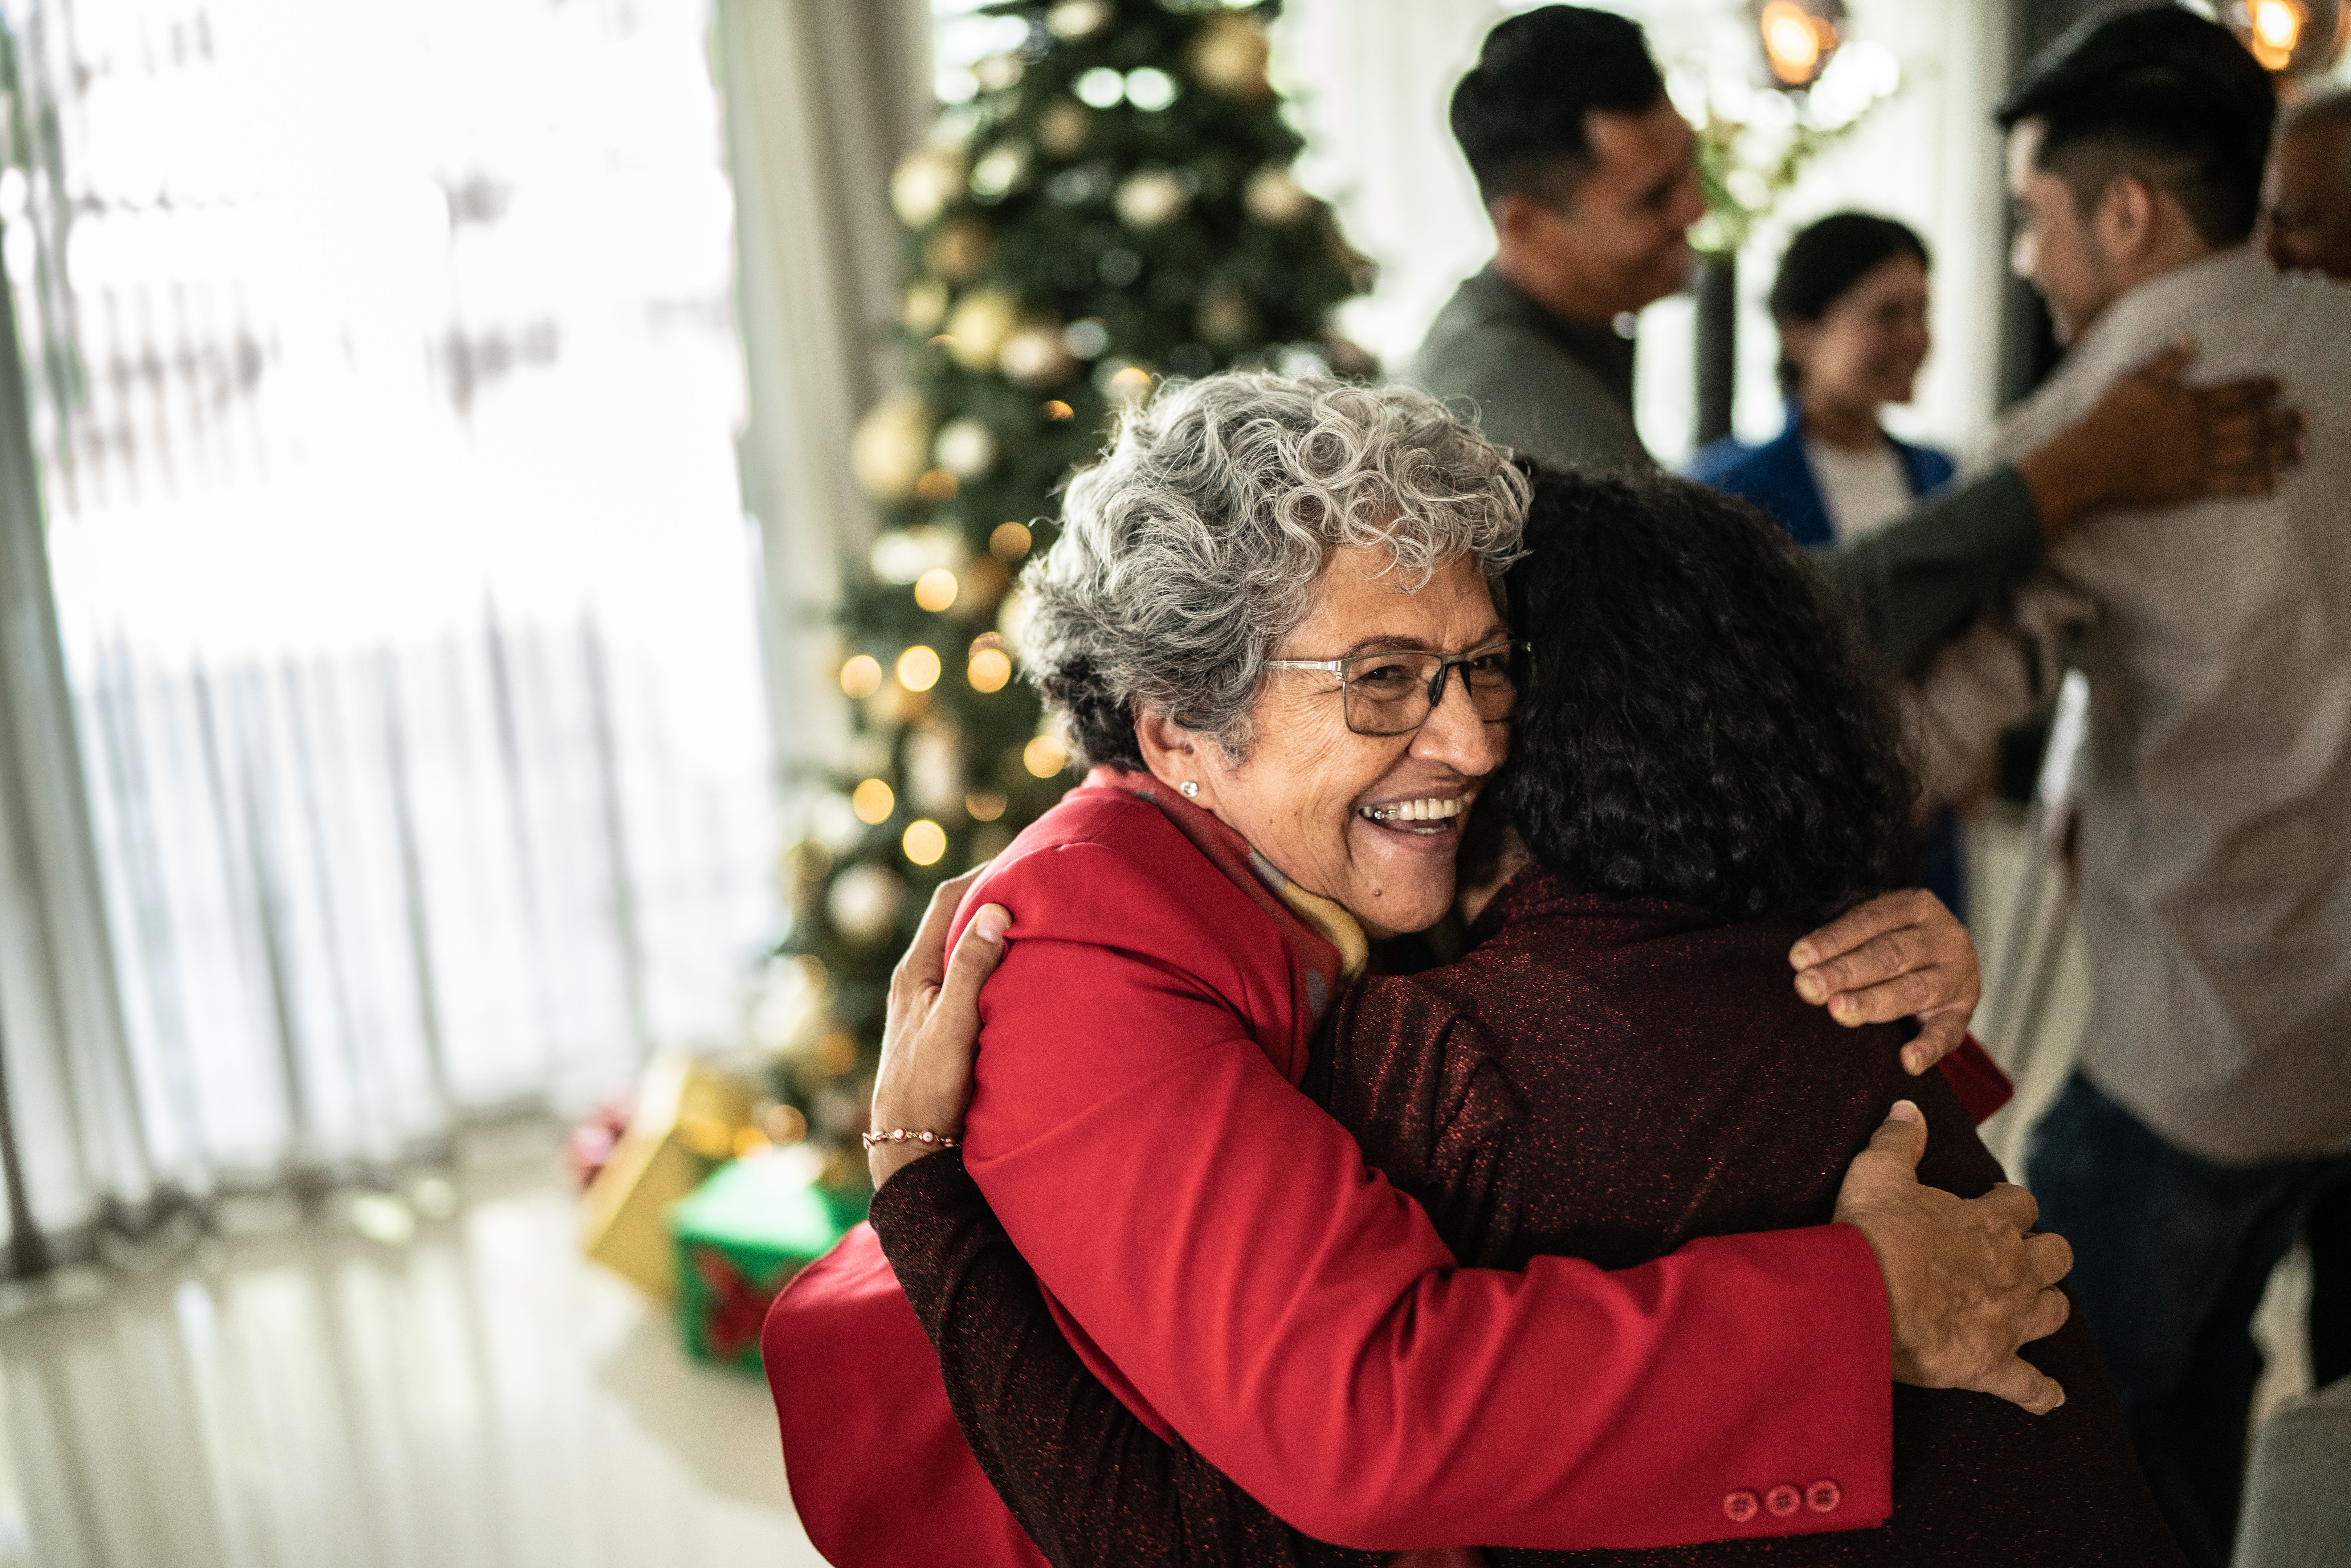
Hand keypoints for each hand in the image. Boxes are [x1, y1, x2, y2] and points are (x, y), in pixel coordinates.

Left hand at [869, 865, 1008, 1187]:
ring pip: (961, 947)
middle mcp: (917, 978)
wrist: (908, 1146)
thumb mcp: (954, 1027)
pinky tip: (1017, 967)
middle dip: (992, 894)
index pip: (948, 900)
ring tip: (1033, 914)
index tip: (1021, 857)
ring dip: (992, 928)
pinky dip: (990, 959)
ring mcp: (926, 1000)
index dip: (983, 873)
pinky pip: (965, 973)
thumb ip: (973, 970)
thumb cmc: (929, 1088)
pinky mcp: (937, 1021)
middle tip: (1035, 879)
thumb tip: (994, 910)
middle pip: (955, 918)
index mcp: (915, 970)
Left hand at [1790, 888, 1980, 1073]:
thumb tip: (1800, 962)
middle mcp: (1943, 937)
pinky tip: (1907, 1061)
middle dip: (1845, 972)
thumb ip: (1846, 940)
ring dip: (1872, 1002)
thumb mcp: (1877, 926)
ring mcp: (1958, 975)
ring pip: (1913, 990)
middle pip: (1890, 955)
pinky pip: (1948, 1033)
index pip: (1870, 921)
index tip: (1798, 959)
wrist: (1948, 956)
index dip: (1833, 940)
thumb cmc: (1896, 939)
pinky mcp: (1964, 1012)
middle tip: (1809, 987)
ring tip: (1839, 1011)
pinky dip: (1928, 1048)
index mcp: (1916, 907)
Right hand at [1834, 1101, 2074, 1413]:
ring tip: (2027, 1307)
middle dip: (2043, 1254)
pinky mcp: (1991, 1366)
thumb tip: (1909, 1109)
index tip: (1996, 1205)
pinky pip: (2032, 1387)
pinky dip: (2042, 1393)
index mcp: (1990, 1223)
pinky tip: (2048, 1396)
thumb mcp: (1879, 1173)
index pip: (2022, 1205)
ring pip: (2054, 1312)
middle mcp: (2012, 1272)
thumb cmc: (1872, 1233)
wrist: (1861, 1298)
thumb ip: (1899, 1140)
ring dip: (2045, 1307)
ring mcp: (2007, 1322)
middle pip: (2055, 1257)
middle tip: (2014, 1256)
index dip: (2012, 1205)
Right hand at [2017, 339, 2306, 534]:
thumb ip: (2166, 361)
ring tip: (2304, 451)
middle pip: (2252, 423)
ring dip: (2280, 451)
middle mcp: (2202, 430)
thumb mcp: (2135, 380)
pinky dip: (2255, 484)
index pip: (2235, 392)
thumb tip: (2190, 340)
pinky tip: (2275, 484)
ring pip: (2249, 453)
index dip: (2260, 388)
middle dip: (2283, 420)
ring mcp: (2199, 459)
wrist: (2091, 462)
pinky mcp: (2190, 485)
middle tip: (2308, 418)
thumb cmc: (2108, 420)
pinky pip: (2230, 485)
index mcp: (2191, 402)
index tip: (2281, 385)